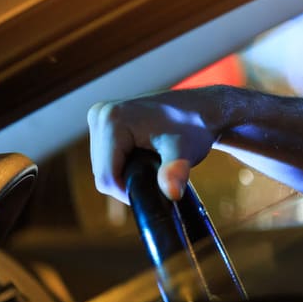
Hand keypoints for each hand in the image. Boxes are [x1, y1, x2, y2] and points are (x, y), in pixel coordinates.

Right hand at [88, 87, 226, 203]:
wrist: (202, 108)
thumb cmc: (195, 129)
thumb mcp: (185, 151)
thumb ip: (175, 172)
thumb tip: (173, 193)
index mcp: (112, 120)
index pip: (106, 176)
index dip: (128, 191)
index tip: (156, 190)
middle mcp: (100, 114)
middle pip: (101, 171)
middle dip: (128, 181)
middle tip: (158, 177)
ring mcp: (100, 115)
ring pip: (102, 165)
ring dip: (125, 173)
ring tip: (154, 164)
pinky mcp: (103, 120)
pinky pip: (105, 156)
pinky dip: (123, 163)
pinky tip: (143, 157)